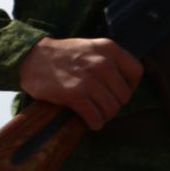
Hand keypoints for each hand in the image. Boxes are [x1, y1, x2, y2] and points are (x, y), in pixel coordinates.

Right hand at [19, 36, 142, 129]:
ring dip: (106, 116)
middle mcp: (103, 63)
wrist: (32, 57)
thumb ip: (110, 60)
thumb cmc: (63, 55)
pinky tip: (91, 122)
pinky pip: (95, 116)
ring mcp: (89, 79)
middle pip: (124, 95)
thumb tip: (125, 83)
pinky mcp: (74, 94)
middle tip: (104, 107)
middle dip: (116, 104)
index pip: (137, 72)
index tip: (119, 92)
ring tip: (97, 115)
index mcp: (110, 49)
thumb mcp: (92, 47)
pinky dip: (95, 123)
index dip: (131, 86)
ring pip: (112, 108)